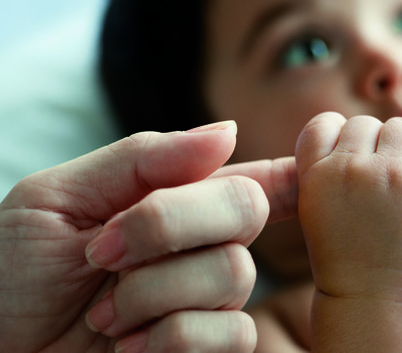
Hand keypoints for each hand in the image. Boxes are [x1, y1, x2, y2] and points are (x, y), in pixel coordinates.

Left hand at [0, 121, 297, 351]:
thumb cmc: (14, 272)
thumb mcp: (60, 197)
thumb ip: (145, 159)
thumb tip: (229, 131)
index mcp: (176, 201)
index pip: (254, 177)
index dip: (293, 168)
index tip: (312, 163)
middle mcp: (204, 245)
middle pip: (247, 206)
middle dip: (168, 223)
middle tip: (105, 253)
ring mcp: (209, 300)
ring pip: (233, 272)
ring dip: (152, 291)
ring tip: (104, 313)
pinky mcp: (209, 350)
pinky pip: (232, 333)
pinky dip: (171, 336)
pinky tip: (130, 346)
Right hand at [295, 113, 401, 351]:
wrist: (373, 297)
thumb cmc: (346, 255)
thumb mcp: (318, 208)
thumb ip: (336, 166)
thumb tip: (377, 135)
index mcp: (314, 174)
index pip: (323, 124)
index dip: (338, 137)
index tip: (349, 159)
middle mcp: (348, 168)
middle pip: (364, 124)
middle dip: (373, 146)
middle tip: (380, 181)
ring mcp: (388, 175)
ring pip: (401, 128)